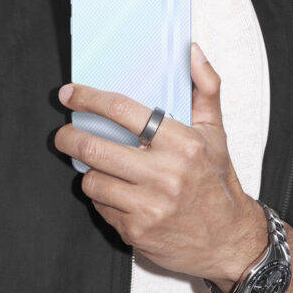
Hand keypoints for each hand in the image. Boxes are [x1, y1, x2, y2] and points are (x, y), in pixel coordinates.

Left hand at [54, 41, 265, 287]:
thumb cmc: (217, 181)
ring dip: (88, 171)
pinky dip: (102, 197)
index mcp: (181, 143)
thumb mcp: (216, 132)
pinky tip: (116, 192)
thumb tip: (192, 51)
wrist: (229, 241)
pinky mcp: (136, 231)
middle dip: (68, 137)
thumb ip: (205, 87)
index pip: (122, 110)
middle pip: (95, 148)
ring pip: (92, 179)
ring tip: (98, 166)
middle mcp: (164, 174)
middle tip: (63, 134)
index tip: (69, 94)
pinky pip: (100, 207)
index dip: (89, 98)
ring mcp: (148, 205)